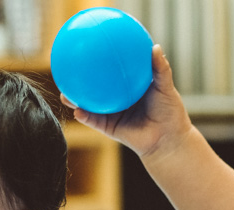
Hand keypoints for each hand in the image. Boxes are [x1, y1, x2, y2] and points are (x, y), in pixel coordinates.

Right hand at [64, 45, 193, 157]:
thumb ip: (160, 68)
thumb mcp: (165, 86)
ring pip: (88, 105)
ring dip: (74, 100)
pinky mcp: (109, 128)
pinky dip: (85, 117)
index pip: (108, 70)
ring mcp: (110, 113)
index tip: (85, 48)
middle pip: (92, 87)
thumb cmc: (170, 111)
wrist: (169, 139)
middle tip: (66, 67)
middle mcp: (115, 99)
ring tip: (64, 93)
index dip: (97, 60)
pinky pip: (94, 122)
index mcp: (125, 86)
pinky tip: (77, 111)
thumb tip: (155, 46)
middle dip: (78, 79)